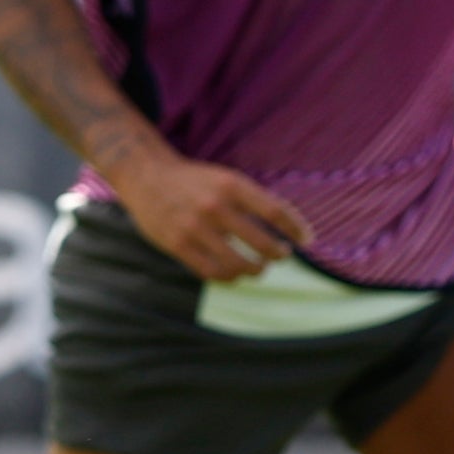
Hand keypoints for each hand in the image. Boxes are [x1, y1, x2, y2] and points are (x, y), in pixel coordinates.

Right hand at [115, 149, 309, 283]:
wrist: (146, 175)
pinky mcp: (178, 245)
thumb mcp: (225, 178)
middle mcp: (215, 206)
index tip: (307, 239)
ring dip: (255, 270)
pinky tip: (235, 274)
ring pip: (238, 263)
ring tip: (259, 268)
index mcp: (231, 185)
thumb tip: (287, 226)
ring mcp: (195, 228)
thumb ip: (251, 199)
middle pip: (261, 242)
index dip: (296, 228)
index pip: (275, 211)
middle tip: (282, 255)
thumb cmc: (194, 180)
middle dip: (278, 253)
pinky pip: (211, 272)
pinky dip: (229, 278)